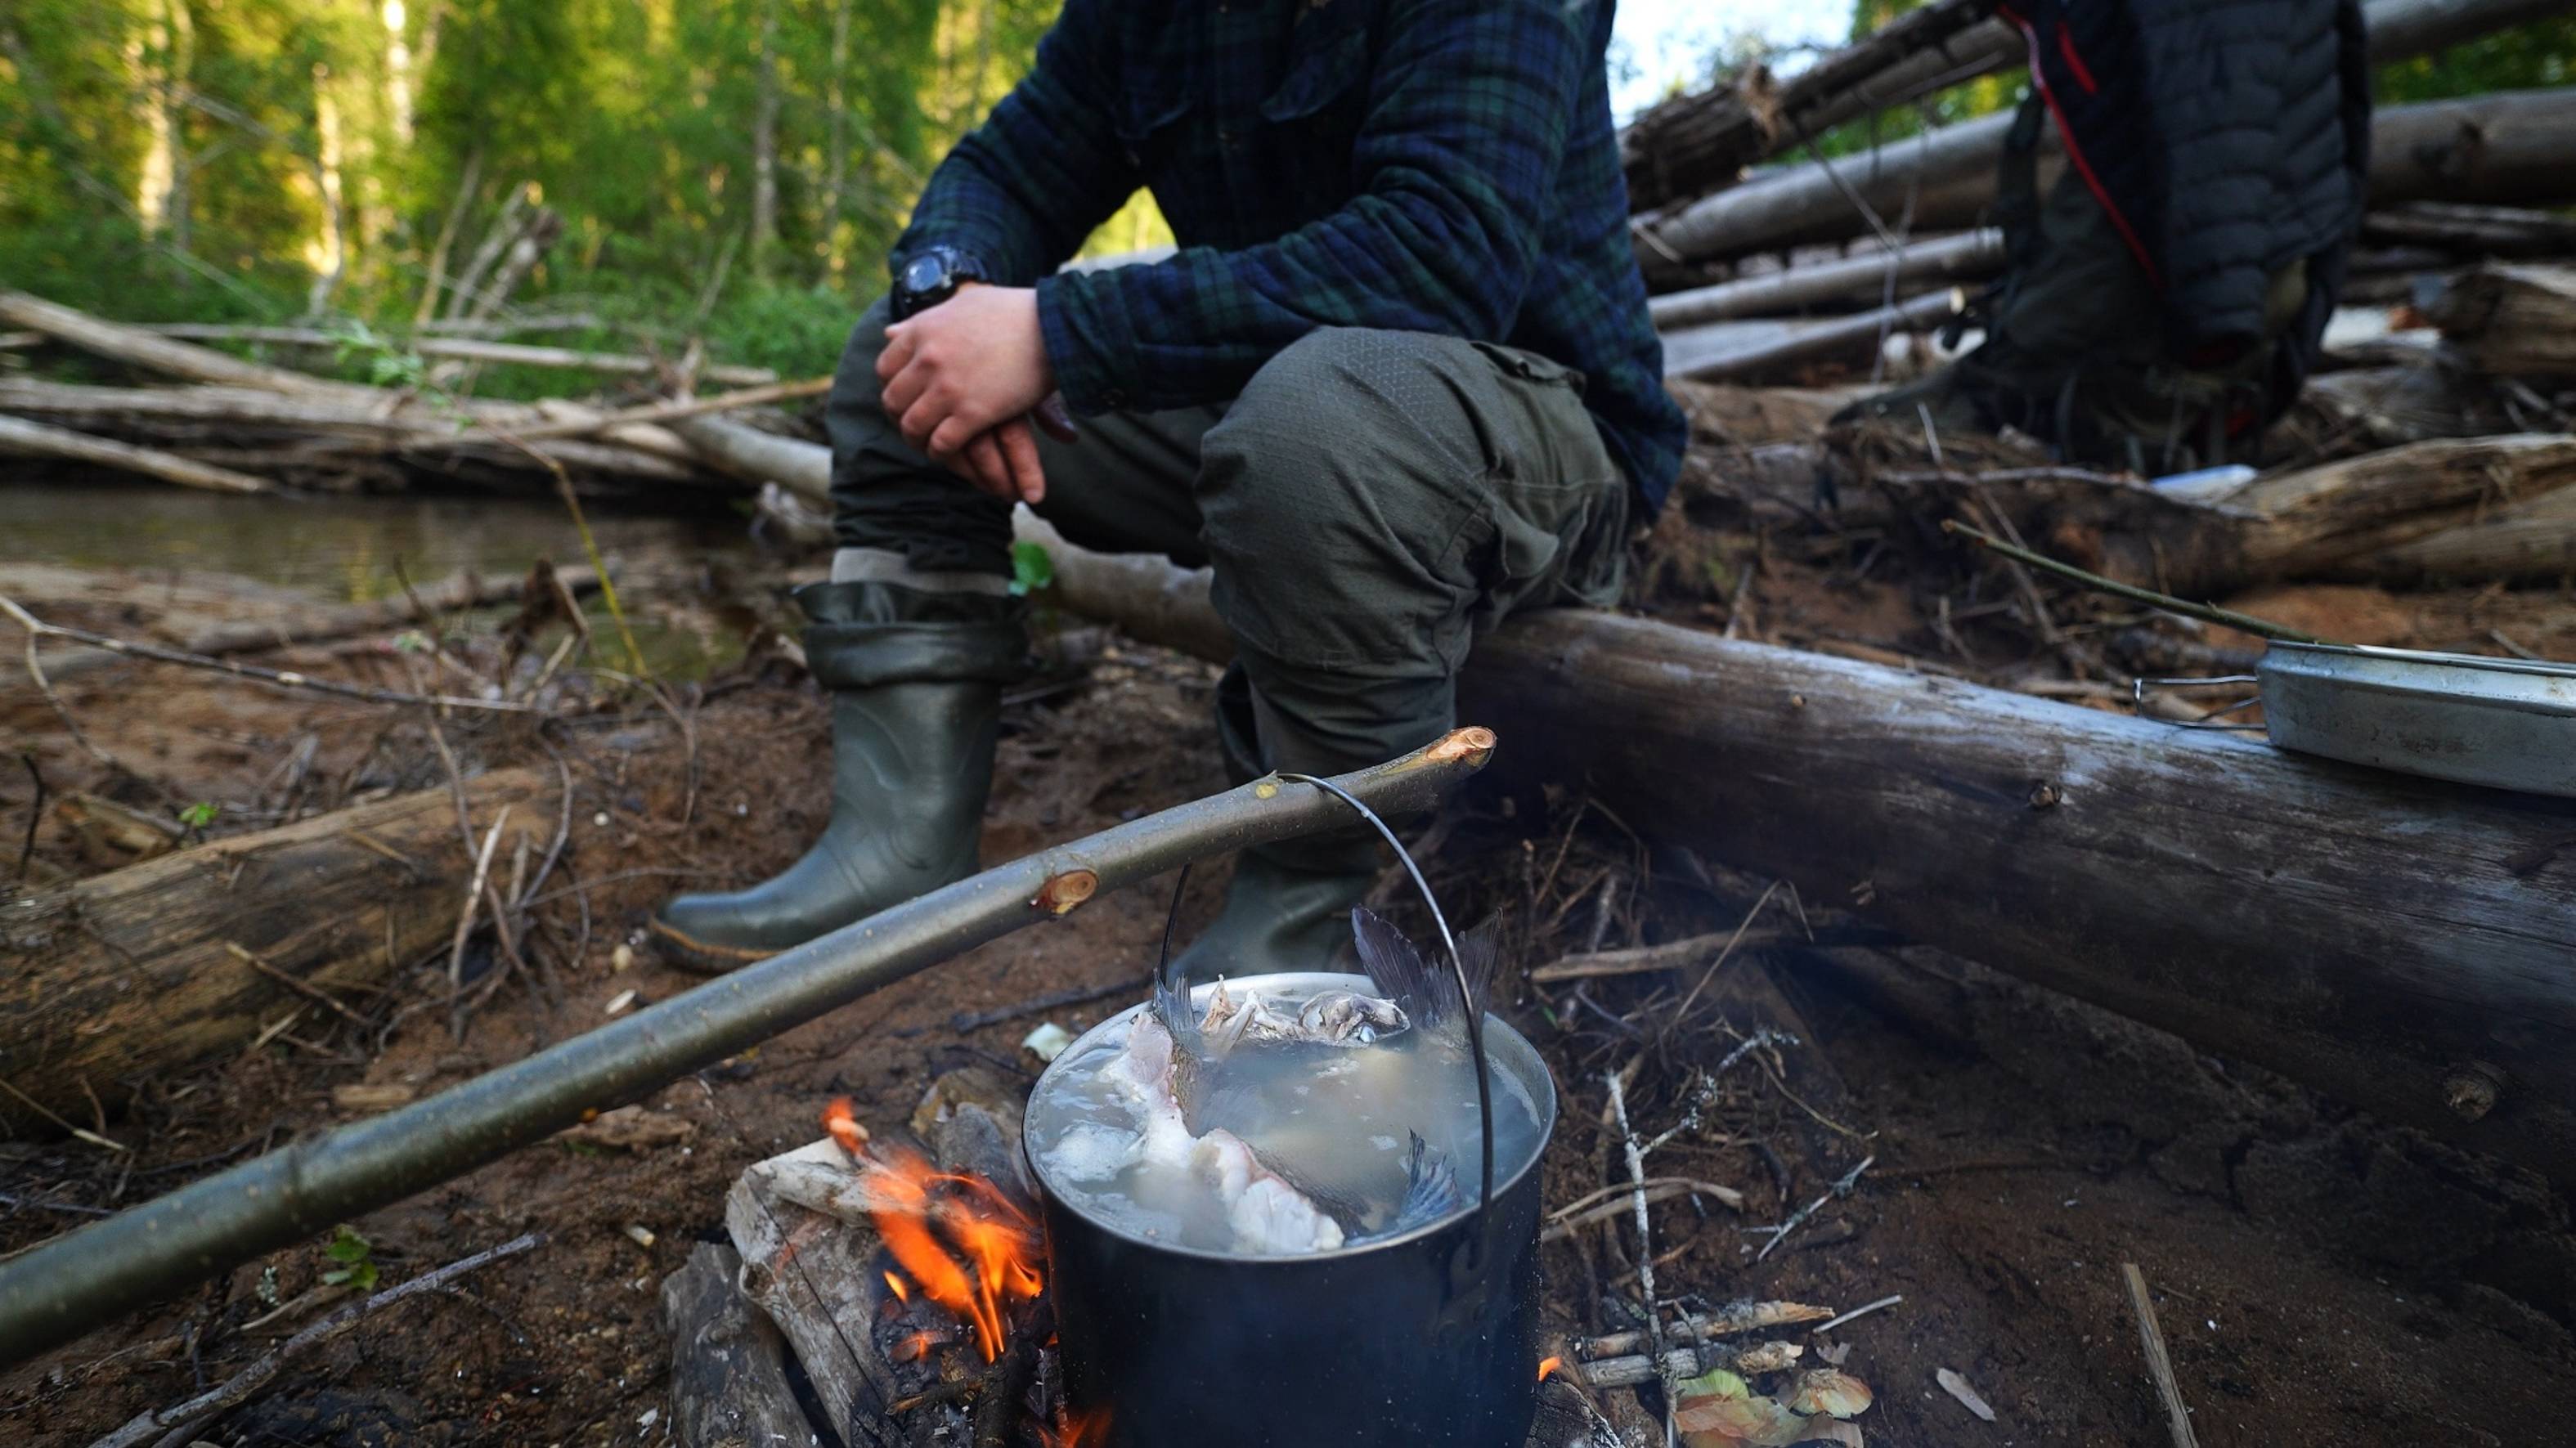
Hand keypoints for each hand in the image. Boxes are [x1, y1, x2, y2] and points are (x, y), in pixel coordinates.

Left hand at [878, 285, 1056, 501]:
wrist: (1052, 324)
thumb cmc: (1014, 310)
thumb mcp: (963, 302)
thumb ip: (925, 319)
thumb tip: (889, 332)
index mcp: (922, 330)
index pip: (885, 367)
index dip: (893, 386)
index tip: (906, 396)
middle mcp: (928, 359)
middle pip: (894, 400)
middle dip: (901, 416)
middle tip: (914, 424)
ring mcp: (948, 388)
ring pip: (913, 426)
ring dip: (918, 439)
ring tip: (928, 444)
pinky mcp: (972, 413)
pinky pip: (942, 443)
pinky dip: (941, 452)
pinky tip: (948, 451)